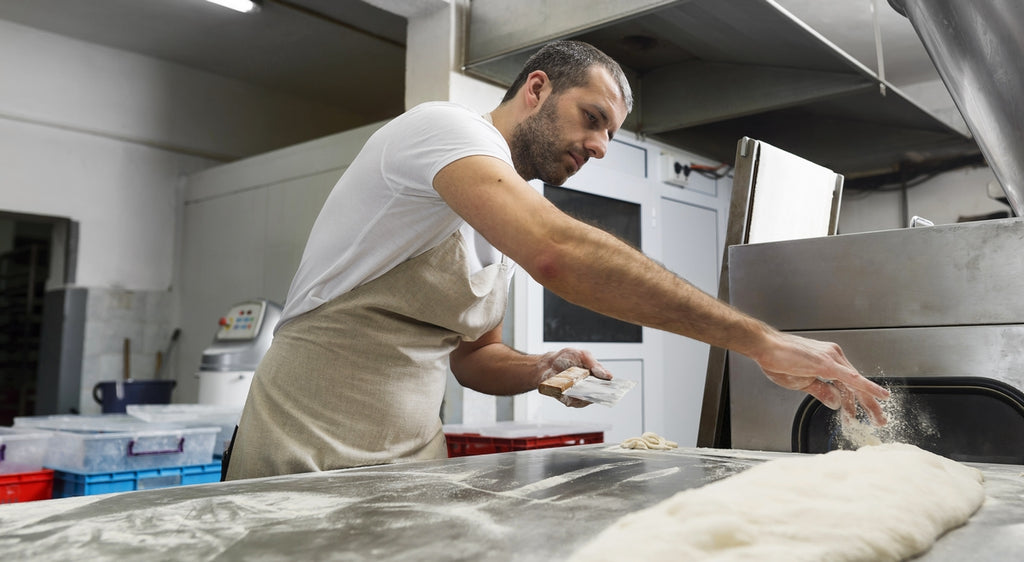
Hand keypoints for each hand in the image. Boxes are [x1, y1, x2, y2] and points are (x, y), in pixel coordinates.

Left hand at [536, 348, 611, 407]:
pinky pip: (574, 402)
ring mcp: (580, 395)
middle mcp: (590, 388)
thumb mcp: (582, 355)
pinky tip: (569, 390)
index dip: (613, 387)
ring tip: (580, 386)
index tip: (617, 387)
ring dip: (584, 394)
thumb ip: (594, 364)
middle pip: (600, 394)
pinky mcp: (569, 401)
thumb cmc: (566, 359)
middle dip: (600, 392)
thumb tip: (607, 375)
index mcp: (595, 377)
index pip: (608, 384)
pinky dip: (573, 397)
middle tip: (598, 387)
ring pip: (587, 399)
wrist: (547, 365)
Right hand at [754, 331, 888, 425]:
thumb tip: (836, 403)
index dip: (858, 401)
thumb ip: (821, 392)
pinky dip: (867, 387)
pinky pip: (851, 378)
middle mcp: (834, 357)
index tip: (864, 415)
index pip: (849, 384)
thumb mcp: (802, 382)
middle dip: (870, 404)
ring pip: (857, 383)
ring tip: (878, 417)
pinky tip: (879, 395)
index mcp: (828, 361)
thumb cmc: (777, 360)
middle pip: (857, 384)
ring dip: (869, 402)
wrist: (764, 346)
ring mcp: (832, 358)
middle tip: (880, 420)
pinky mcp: (827, 363)